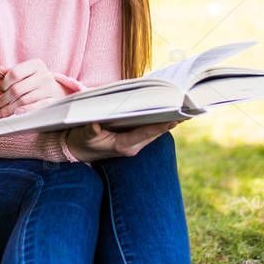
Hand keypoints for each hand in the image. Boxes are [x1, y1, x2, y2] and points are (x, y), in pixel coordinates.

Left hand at [0, 58, 67, 117]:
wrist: (56, 90)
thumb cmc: (35, 81)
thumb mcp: (24, 73)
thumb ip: (9, 72)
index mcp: (36, 65)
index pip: (14, 73)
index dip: (3, 83)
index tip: (0, 90)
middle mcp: (44, 75)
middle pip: (16, 89)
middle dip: (2, 100)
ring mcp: (49, 89)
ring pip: (23, 101)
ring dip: (8, 109)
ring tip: (0, 113)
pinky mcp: (52, 101)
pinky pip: (35, 107)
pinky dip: (24, 111)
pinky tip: (15, 113)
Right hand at [64, 120, 181, 161]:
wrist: (77, 152)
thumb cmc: (81, 142)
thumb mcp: (83, 136)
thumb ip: (90, 131)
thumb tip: (94, 124)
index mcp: (122, 146)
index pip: (145, 134)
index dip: (159, 126)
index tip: (173, 120)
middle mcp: (132, 147)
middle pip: (155, 134)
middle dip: (169, 123)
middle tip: (186, 112)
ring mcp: (133, 145)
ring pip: (154, 133)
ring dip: (167, 123)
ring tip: (183, 112)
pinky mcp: (132, 141)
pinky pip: (150, 132)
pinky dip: (159, 124)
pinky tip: (168, 115)